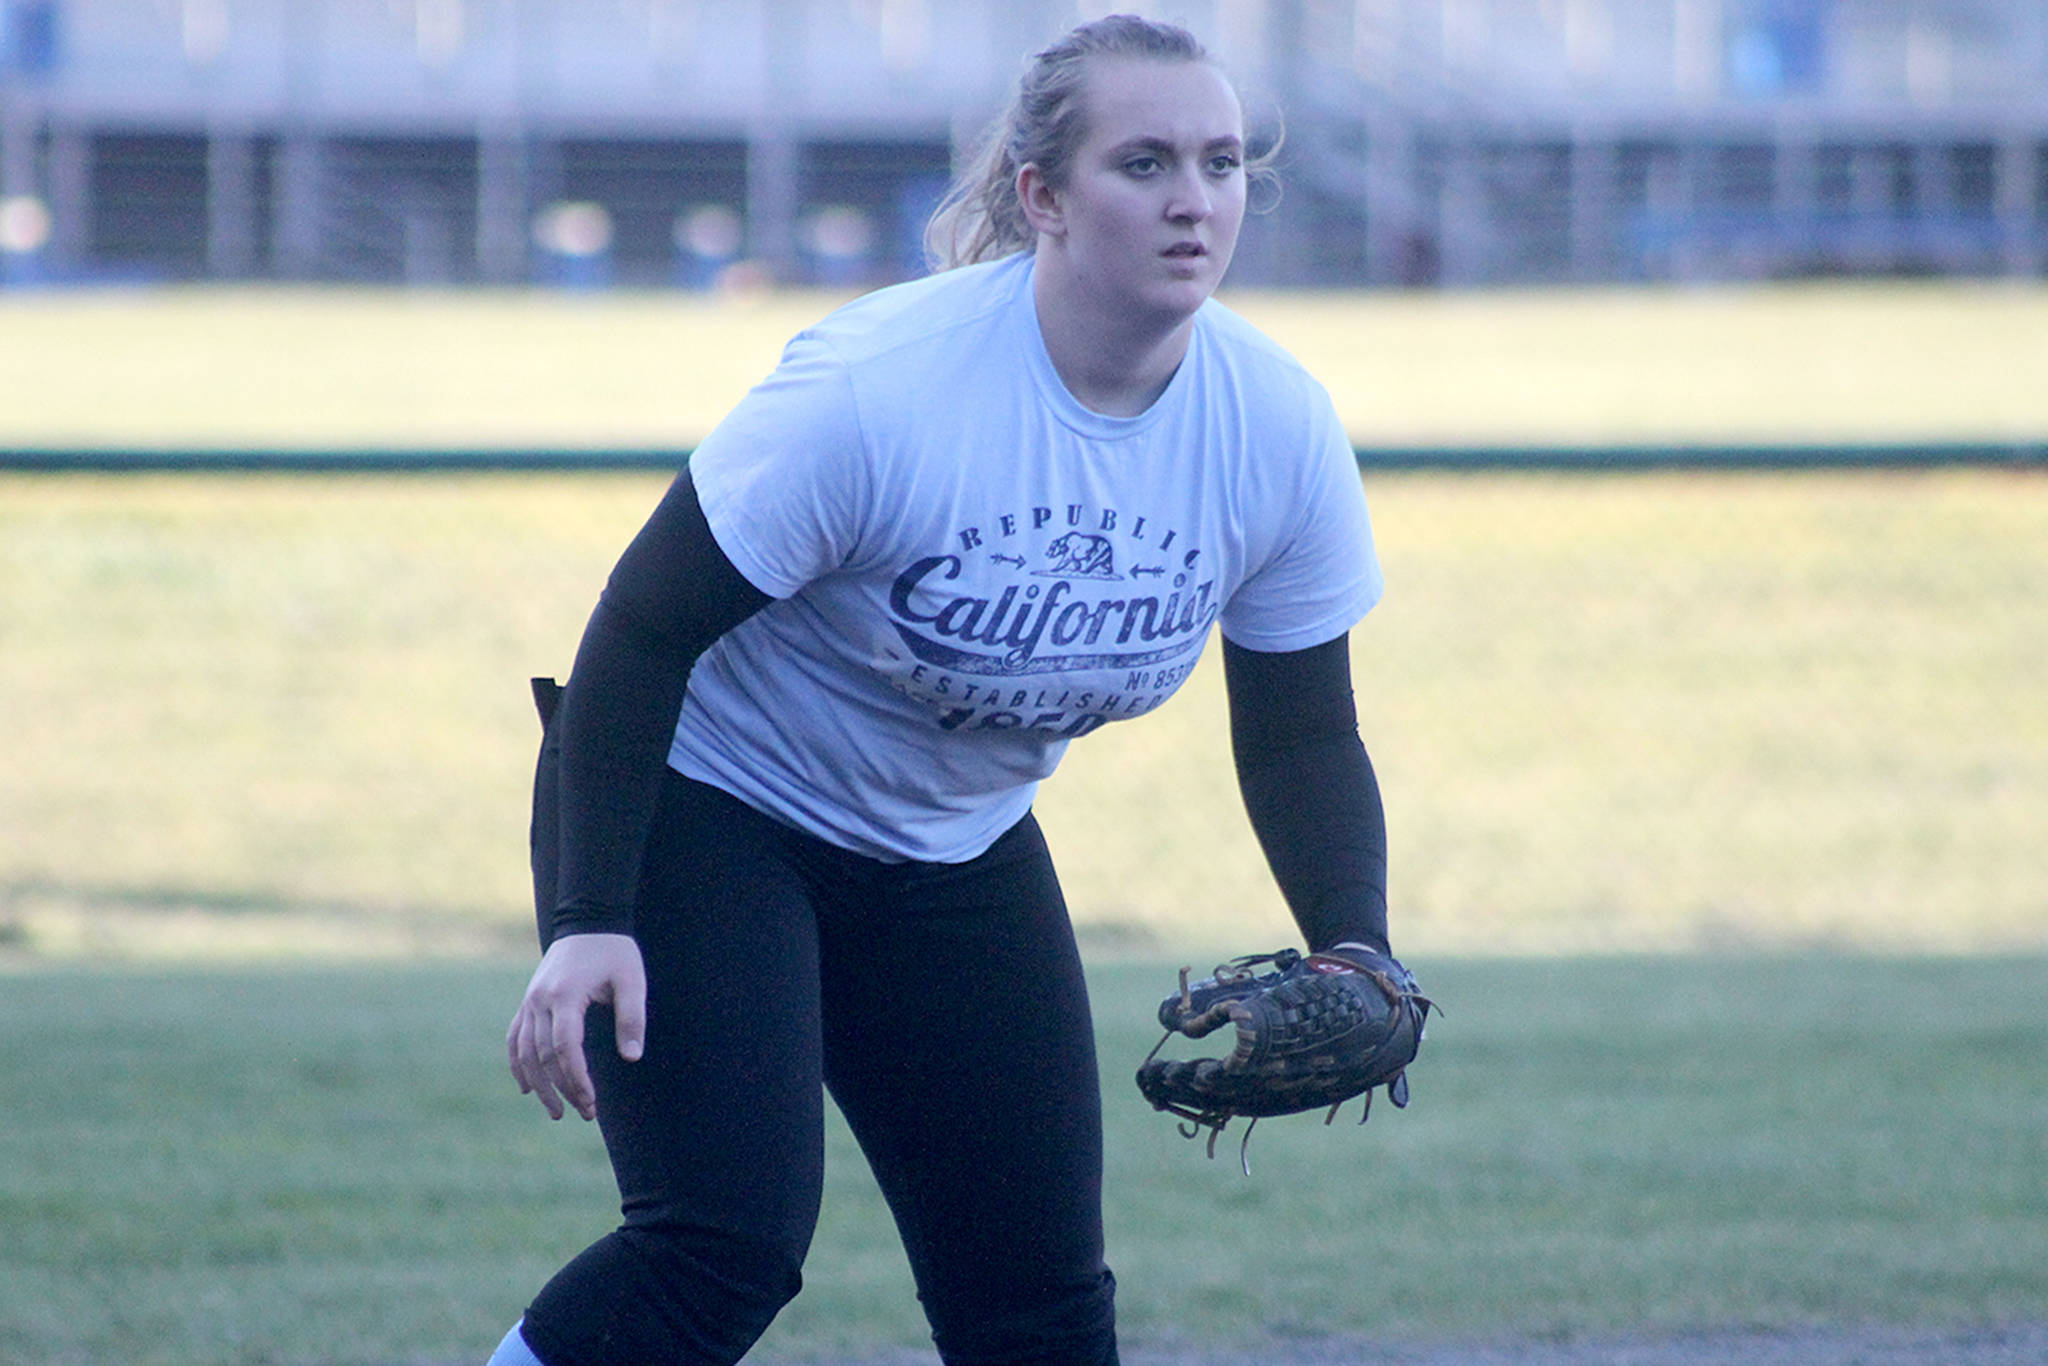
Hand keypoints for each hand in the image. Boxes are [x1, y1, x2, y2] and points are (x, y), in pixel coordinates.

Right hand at [506, 932, 646, 1120]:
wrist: (588, 920)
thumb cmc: (615, 952)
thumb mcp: (632, 982)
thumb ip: (632, 1019)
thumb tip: (632, 1057)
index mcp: (565, 996)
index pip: (566, 1049)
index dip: (577, 1079)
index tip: (592, 1103)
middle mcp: (540, 1001)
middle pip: (544, 1056)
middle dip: (564, 1089)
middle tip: (586, 1113)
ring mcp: (530, 1001)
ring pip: (525, 1052)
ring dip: (539, 1085)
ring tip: (557, 1112)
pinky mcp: (528, 1001)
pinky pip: (516, 1038)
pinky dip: (519, 1064)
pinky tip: (528, 1088)